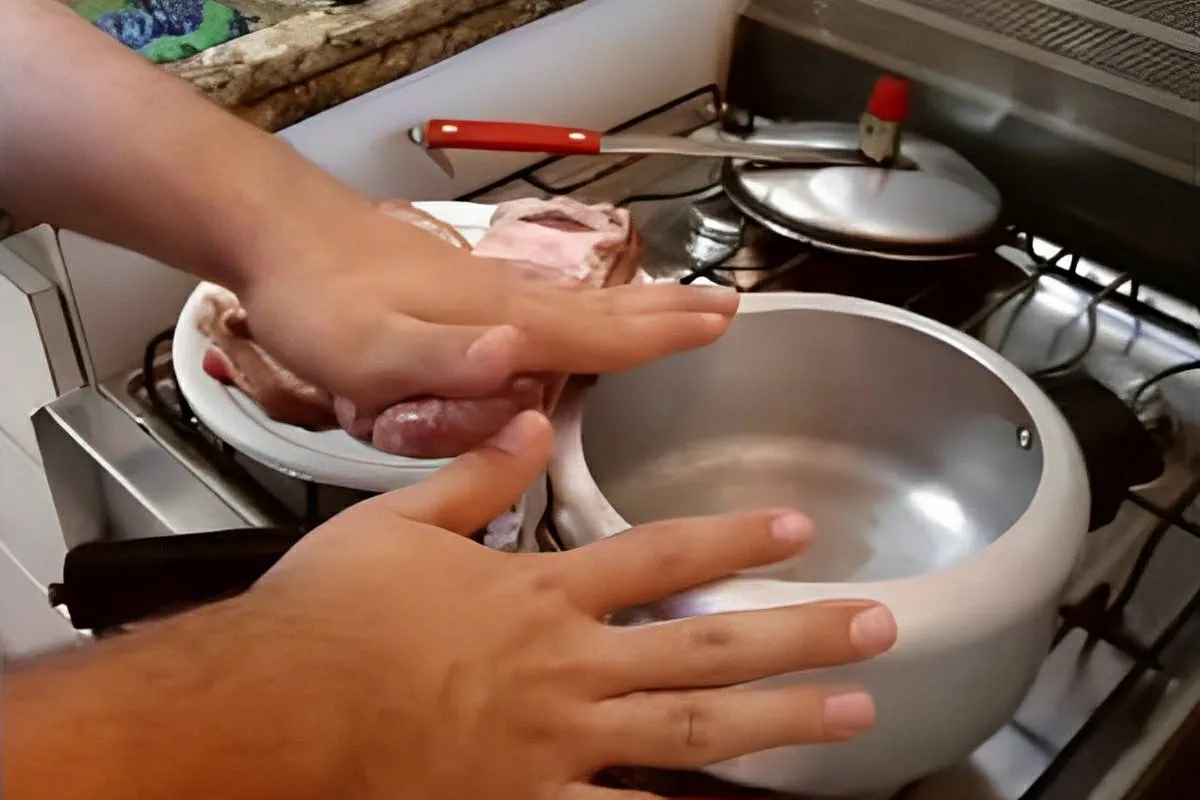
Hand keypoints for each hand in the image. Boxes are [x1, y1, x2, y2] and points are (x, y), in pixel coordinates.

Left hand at [235, 207, 738, 411]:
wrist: (279, 234)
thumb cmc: (321, 301)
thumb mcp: (368, 351)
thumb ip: (444, 362)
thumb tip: (517, 359)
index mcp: (500, 321)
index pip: (598, 333)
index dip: (662, 333)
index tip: (721, 322)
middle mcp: (506, 302)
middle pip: (604, 312)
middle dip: (668, 312)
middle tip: (726, 306)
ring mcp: (486, 291)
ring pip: (580, 306)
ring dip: (638, 309)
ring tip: (680, 310)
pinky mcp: (463, 291)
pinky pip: (549, 306)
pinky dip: (588, 311)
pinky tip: (584, 320)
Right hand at [241, 411, 897, 798]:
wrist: (274, 711)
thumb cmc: (328, 617)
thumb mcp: (395, 521)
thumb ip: (475, 473)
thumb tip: (531, 416)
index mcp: (537, 590)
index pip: (657, 555)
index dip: (732, 540)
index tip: (797, 530)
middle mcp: (567, 662)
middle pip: (703, 641)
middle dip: (797, 631)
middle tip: (876, 624)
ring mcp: (558, 739)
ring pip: (692, 726)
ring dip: (779, 718)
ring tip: (853, 712)